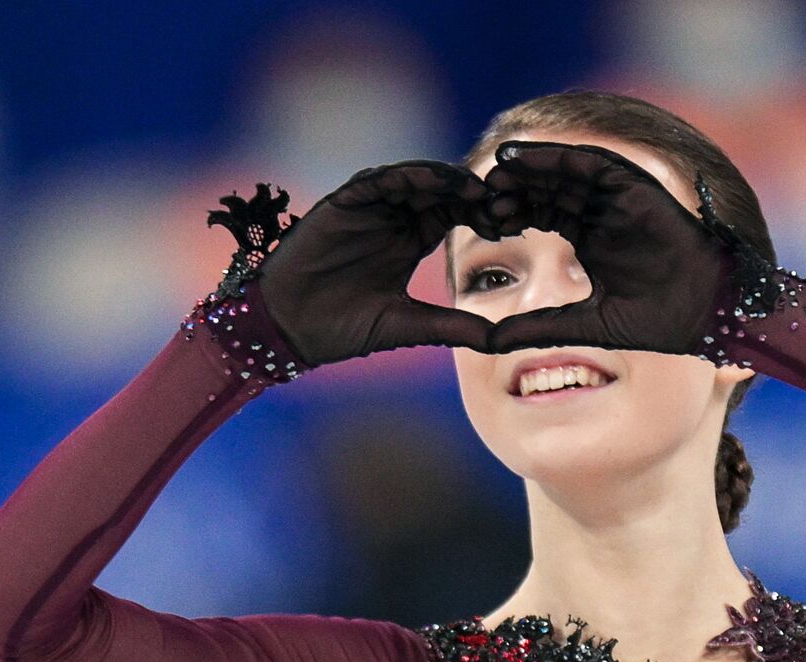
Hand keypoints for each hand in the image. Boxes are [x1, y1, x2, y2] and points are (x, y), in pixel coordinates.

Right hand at [203, 161, 501, 367]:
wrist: (290, 328)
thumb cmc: (343, 328)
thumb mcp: (410, 325)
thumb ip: (454, 326)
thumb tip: (501, 341)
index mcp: (413, 240)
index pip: (458, 216)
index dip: (485, 217)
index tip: (515, 225)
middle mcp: (396, 218)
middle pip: (444, 192)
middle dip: (474, 194)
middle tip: (506, 199)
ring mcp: (371, 207)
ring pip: (418, 180)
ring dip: (449, 180)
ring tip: (477, 188)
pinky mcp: (346, 202)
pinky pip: (382, 179)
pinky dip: (410, 176)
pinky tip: (438, 182)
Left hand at [480, 140, 760, 359]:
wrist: (708, 316)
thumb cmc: (657, 327)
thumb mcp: (584, 327)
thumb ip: (538, 328)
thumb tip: (487, 343)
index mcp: (588, 244)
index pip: (540, 220)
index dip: (509, 218)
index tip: (478, 223)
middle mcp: (600, 216)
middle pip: (547, 192)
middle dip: (514, 190)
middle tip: (478, 193)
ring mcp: (619, 200)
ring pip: (565, 173)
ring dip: (530, 168)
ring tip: (495, 168)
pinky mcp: (638, 188)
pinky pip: (594, 163)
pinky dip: (558, 157)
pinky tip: (524, 157)